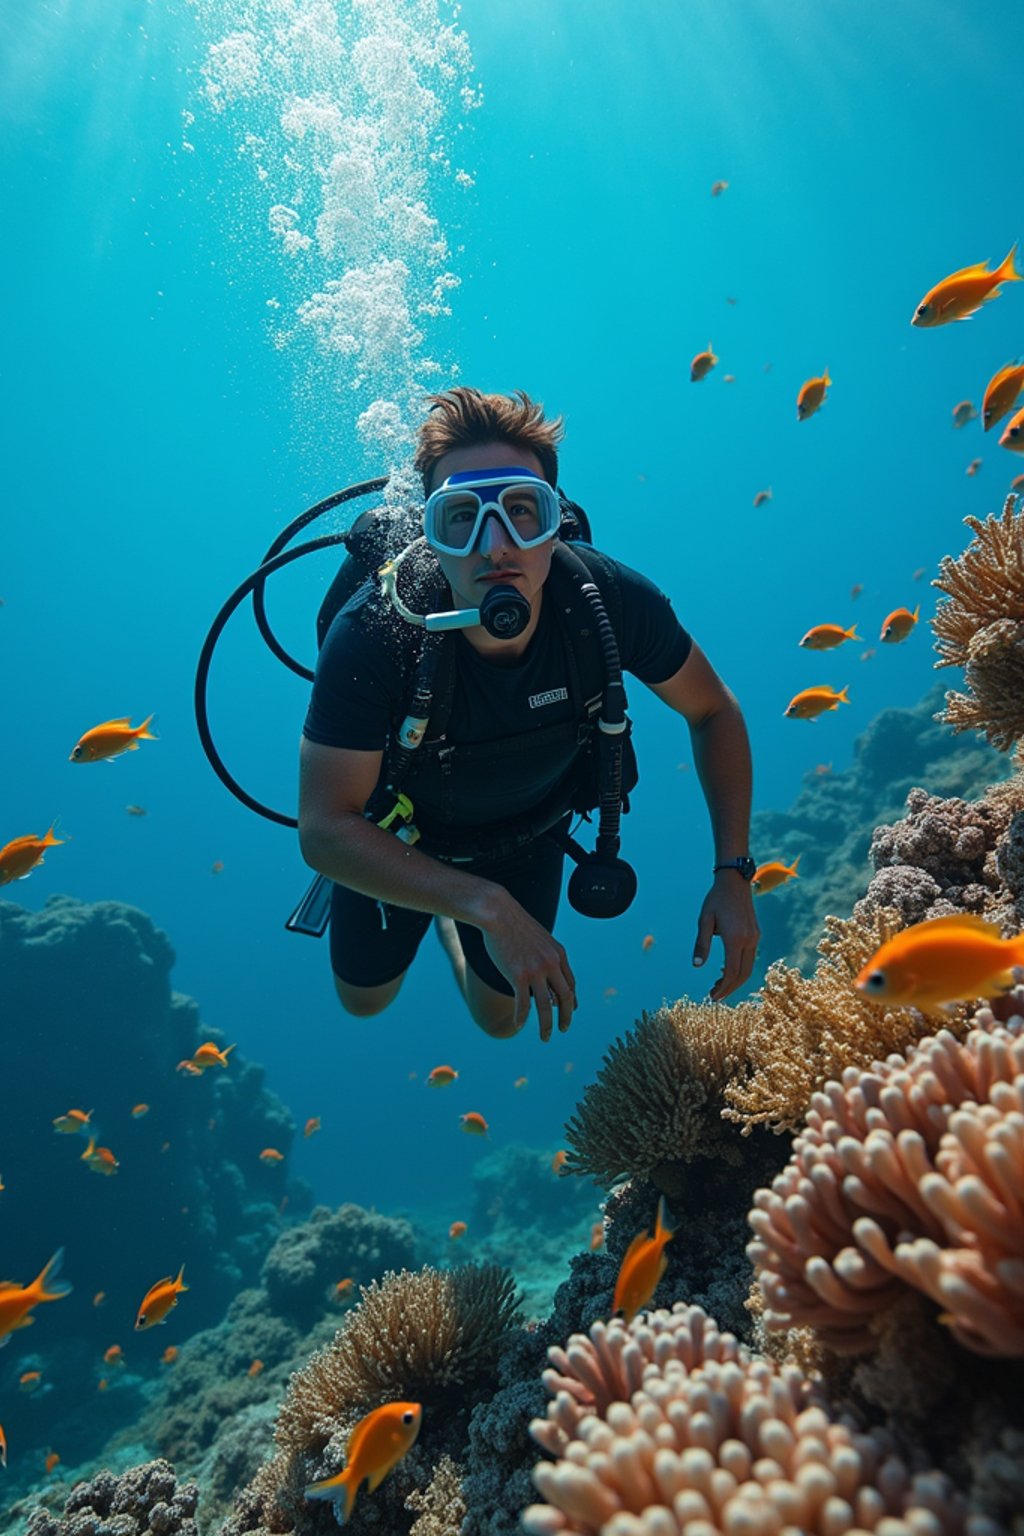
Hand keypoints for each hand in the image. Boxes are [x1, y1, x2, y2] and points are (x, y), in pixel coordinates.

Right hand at [481, 898, 576, 1041]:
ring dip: (547, 1025)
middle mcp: (551, 964)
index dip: (572, 1001)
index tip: (569, 1012)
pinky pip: (523, 1004)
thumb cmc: (515, 924)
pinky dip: (522, 1018)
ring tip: (546, 1037)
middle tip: (564, 1029)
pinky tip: (520, 1025)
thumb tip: (548, 975)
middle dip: (566, 1017)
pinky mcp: (518, 976)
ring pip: (546, 1006)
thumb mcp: (539, 938)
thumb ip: (547, 956)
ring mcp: (536, 971)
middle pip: (565, 998)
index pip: (571, 984)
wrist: (498, 913)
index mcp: (559, 954)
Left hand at [692, 874, 759, 1000]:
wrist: (735, 882)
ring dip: (735, 980)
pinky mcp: (756, 934)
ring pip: (749, 968)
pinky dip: (739, 968)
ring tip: (719, 986)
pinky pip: (750, 958)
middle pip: (743, 974)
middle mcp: (749, 940)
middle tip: (715, 996)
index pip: (731, 971)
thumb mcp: (704, 920)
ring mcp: (755, 937)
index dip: (723, 987)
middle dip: (730, 988)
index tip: (712, 996)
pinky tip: (726, 970)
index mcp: (735, 938)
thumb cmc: (716, 899)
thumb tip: (697, 965)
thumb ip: (702, 943)